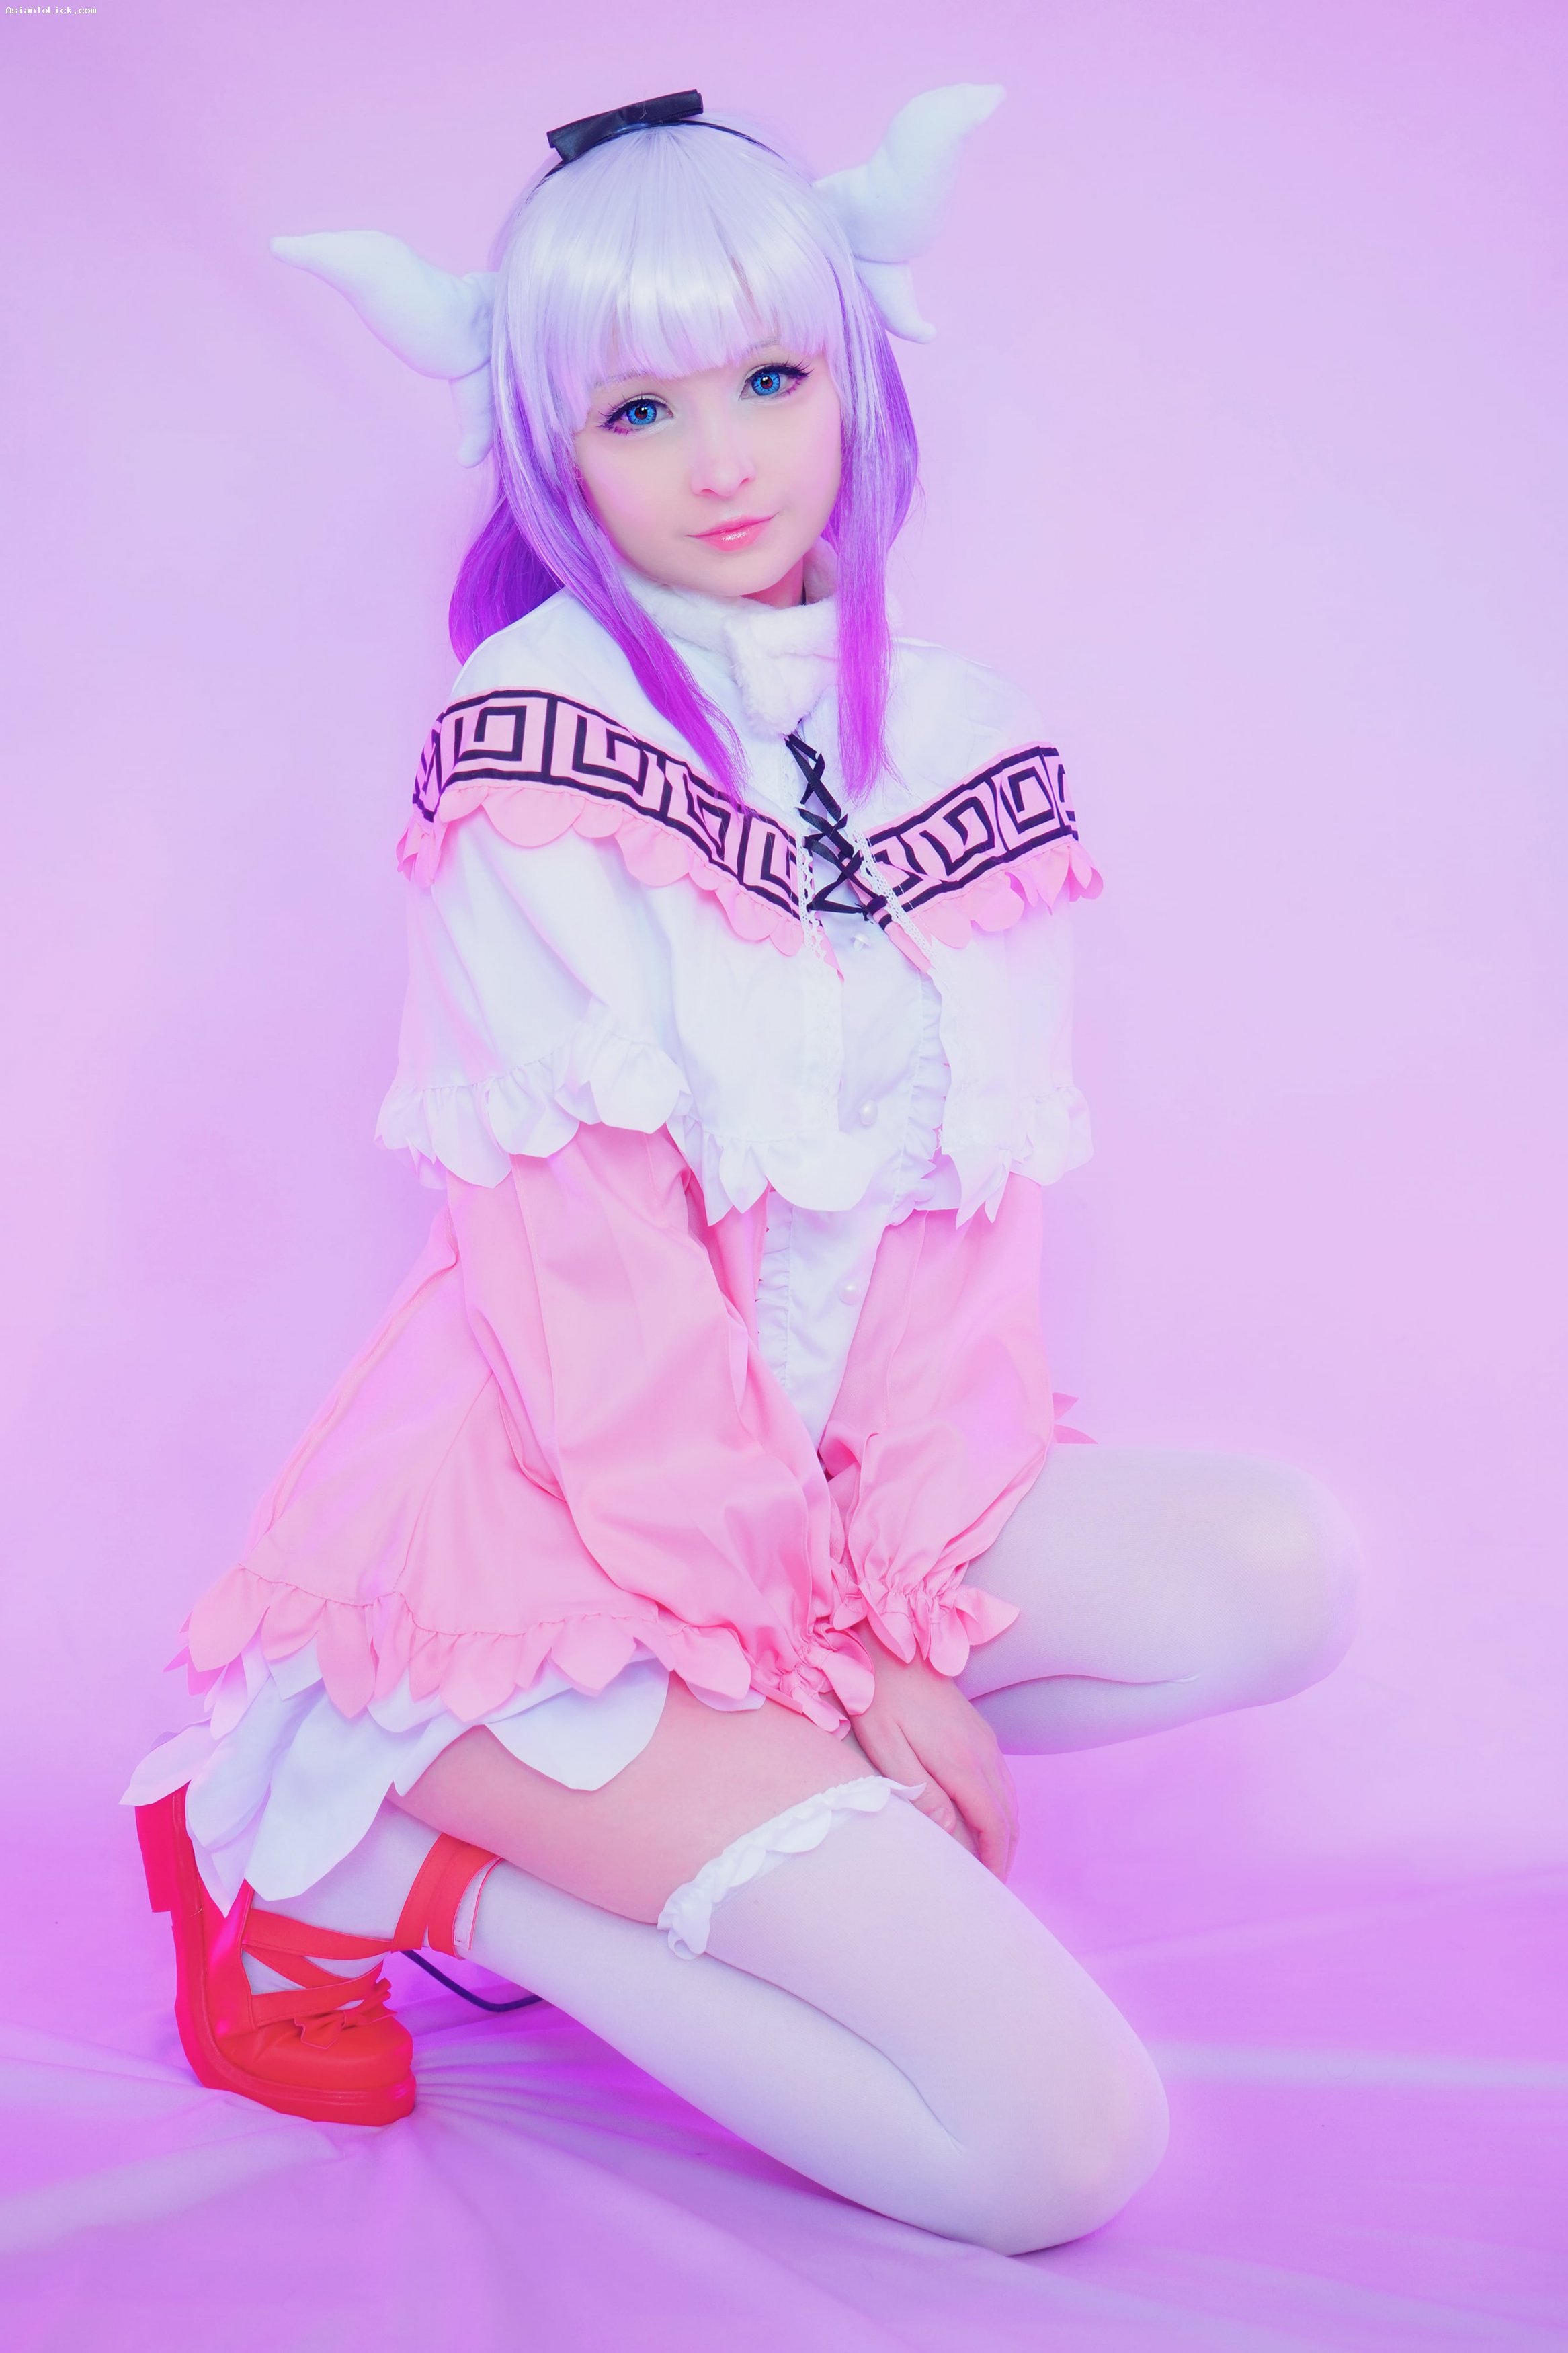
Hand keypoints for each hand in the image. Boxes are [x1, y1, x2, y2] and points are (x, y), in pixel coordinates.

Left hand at [850, 1628, 1017, 1878]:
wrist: (889, 1650)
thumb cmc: (879, 1702)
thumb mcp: (888, 1751)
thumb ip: (921, 1793)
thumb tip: (951, 1834)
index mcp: (962, 1762)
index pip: (994, 1823)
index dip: (996, 1859)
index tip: (989, 1887)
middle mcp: (983, 1752)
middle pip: (1009, 1814)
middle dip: (1006, 1852)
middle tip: (991, 1884)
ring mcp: (984, 1740)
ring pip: (1010, 1797)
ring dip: (1006, 1832)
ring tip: (990, 1860)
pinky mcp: (978, 1732)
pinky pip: (1002, 1780)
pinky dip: (1001, 1808)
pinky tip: (984, 1819)